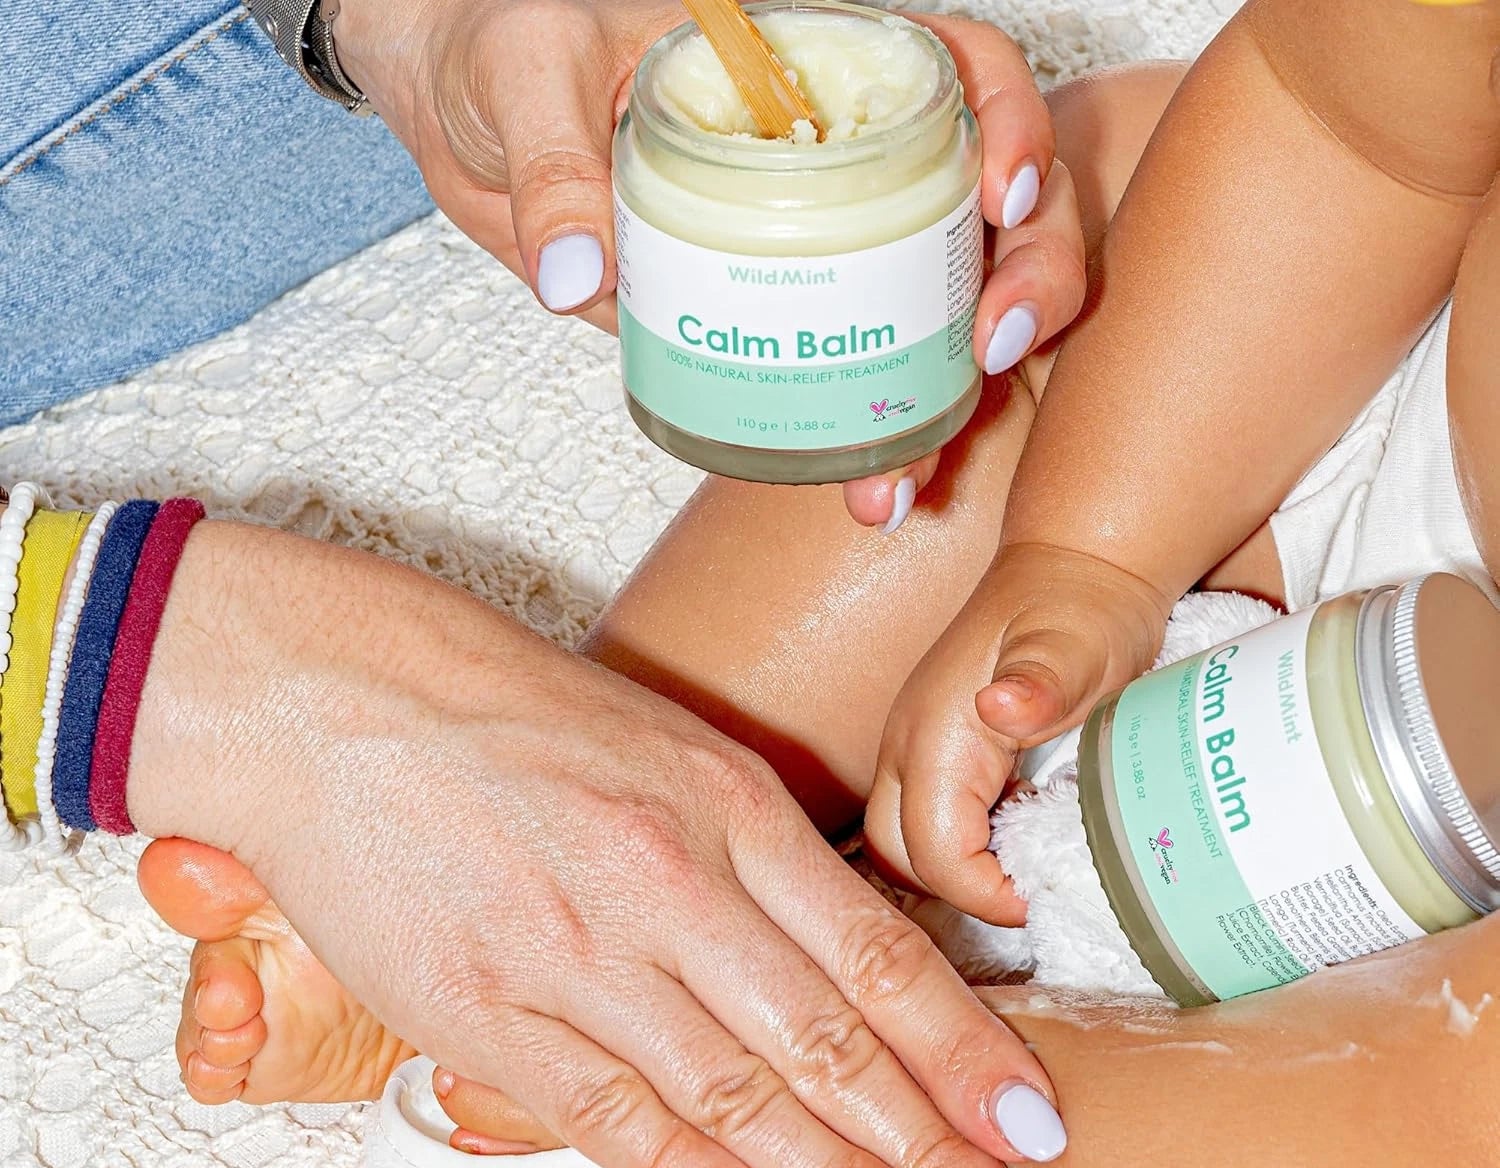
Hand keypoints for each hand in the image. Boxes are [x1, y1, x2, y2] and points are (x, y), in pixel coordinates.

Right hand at [131, 523, 1064, 1167]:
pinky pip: (600, 1110)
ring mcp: (573, 953)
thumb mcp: (665, 745)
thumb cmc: (508, 708)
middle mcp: (668, 883)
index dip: (963, 1051)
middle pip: (826, 1042)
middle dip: (925, 1143)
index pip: (879, 957)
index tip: (1026, 1121)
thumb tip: (833, 959)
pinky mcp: (481, 1008)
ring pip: (732, 1093)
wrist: (339, 695)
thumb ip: (749, 848)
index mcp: (726, 807)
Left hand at [331, 1, 1083, 524]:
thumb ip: (555, 169)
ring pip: (931, 314)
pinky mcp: (771, 317)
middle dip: (1026, 282)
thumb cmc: (499, 41)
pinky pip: (847, 374)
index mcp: (803, 61)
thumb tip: (579, 278)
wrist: (458, 110)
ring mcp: (812, 244)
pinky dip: (868, 437)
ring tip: (900, 481)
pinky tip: (861, 488)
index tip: (999, 203)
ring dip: (943, 403)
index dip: (1012, 125)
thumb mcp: (525, 74)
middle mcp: (834, 156)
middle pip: (983, 210)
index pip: (956, 69)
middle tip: (991, 355)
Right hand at [865, 544, 1170, 920]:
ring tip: (1022, 864)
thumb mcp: (1078, 645)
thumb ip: (1041, 682)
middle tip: (1026, 889)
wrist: (1074, 566)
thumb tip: (998, 706)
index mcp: (934, 736)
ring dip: (953, 867)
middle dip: (957, 889)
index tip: (1041, 894)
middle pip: (896, 855)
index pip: (932, 854)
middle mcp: (907, 746)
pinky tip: (1016, 832)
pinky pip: (924, 817)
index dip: (984, 893)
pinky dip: (961, 844)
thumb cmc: (1081, 609)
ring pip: (901, 839)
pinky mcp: (931, 749)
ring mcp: (913, 748)